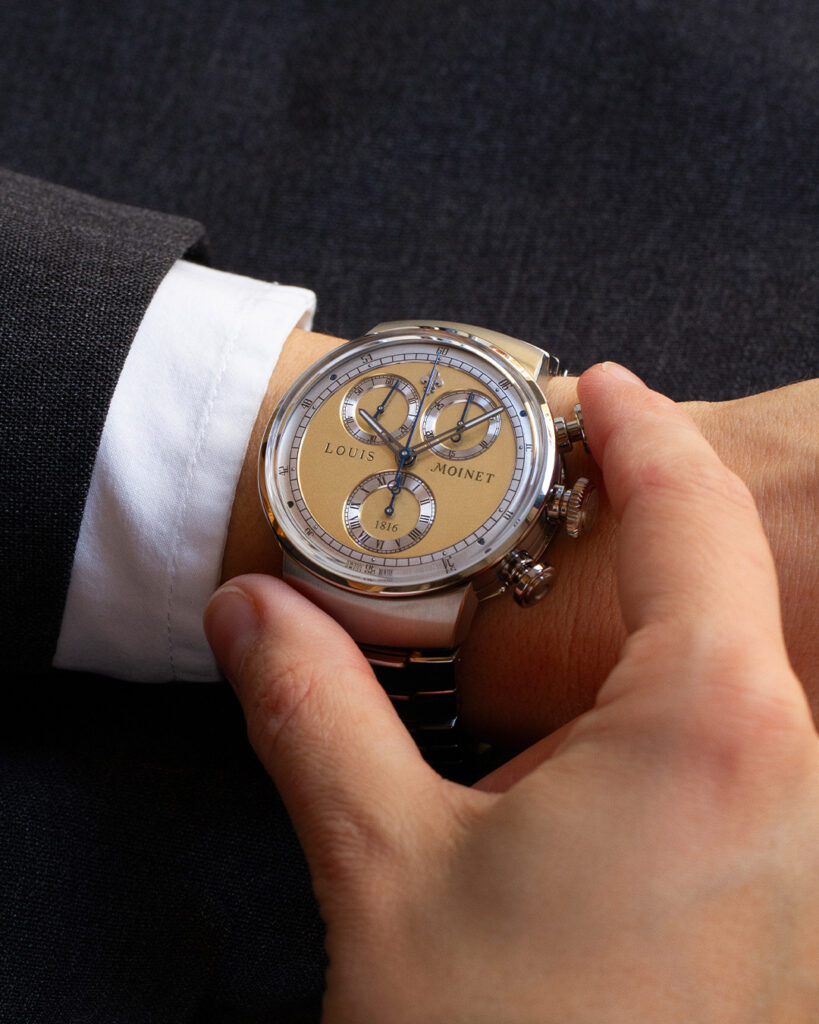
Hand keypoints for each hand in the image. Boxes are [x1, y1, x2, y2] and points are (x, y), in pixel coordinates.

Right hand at [206, 364, 818, 1022]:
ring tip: (586, 593)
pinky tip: (621, 722)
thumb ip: (310, 711)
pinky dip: (704, 690)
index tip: (601, 387)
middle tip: (572, 484)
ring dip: (685, 601)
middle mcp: (797, 771)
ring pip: (761, 661)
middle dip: (664, 507)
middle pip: (743, 575)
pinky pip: (769, 743)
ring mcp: (813, 838)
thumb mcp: (384, 867)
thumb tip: (248, 614)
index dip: (640, 428)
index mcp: (710, 729)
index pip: (690, 511)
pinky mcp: (801, 894)